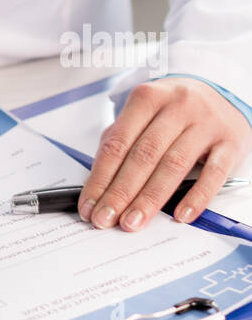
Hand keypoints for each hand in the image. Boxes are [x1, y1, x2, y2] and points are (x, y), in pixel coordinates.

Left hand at [78, 77, 251, 230]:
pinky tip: (180, 216)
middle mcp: (177, 106)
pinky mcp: (229, 143)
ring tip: (133, 222)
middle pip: (143, 155)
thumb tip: (98, 182)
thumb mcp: (145, 112)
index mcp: (148, 97)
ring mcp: (206, 123)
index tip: (89, 206)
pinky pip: (213, 174)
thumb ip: (122, 139)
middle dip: (121, 192)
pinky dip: (196, 198)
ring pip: (173, 165)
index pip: (118, 143)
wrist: (220, 97)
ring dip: (150, 199)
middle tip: (105, 219)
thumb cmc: (173, 111)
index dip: (100, 177)